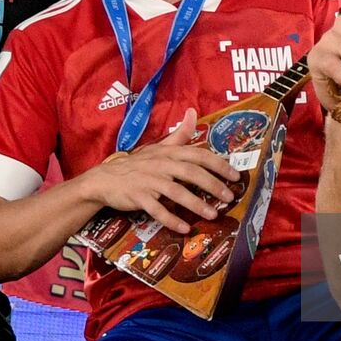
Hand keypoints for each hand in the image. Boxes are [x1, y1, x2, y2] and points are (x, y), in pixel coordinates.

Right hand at [82, 108, 239, 232]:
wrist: (105, 179)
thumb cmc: (137, 164)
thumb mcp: (158, 147)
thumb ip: (179, 135)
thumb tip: (193, 112)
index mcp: (169, 152)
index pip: (198, 155)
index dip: (218, 164)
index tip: (235, 176)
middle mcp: (161, 164)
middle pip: (191, 173)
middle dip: (213, 185)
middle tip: (229, 197)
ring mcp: (149, 181)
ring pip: (176, 192)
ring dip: (196, 204)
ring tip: (213, 214)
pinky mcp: (138, 196)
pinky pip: (156, 209)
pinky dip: (171, 219)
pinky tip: (184, 228)